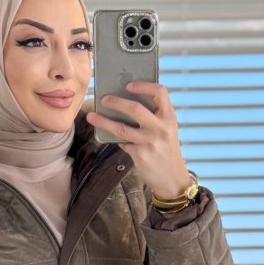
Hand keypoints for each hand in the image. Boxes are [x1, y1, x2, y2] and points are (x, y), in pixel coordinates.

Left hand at [86, 80, 192, 199]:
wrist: (172, 178)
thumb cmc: (167, 149)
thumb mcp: (167, 130)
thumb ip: (154, 117)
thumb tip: (125, 103)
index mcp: (169, 117)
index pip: (160, 92)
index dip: (143, 86)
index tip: (128, 85)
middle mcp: (161, 128)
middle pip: (135, 109)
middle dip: (116, 102)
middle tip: (104, 99)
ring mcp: (150, 142)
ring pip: (121, 128)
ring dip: (103, 121)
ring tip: (91, 116)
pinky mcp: (140, 155)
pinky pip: (122, 143)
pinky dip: (116, 139)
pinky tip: (111, 137)